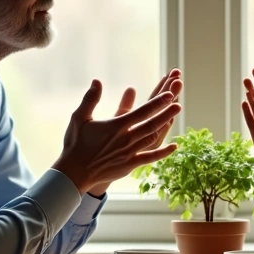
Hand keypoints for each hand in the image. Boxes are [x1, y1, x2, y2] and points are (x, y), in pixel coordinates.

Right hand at [86, 70, 183, 194]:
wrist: (74, 172)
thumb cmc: (76, 144)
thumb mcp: (79, 118)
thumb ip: (90, 99)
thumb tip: (97, 81)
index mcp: (116, 126)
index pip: (141, 112)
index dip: (157, 103)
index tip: (169, 94)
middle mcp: (126, 139)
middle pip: (151, 124)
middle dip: (166, 112)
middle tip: (179, 103)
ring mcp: (130, 152)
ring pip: (153, 137)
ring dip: (166, 125)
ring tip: (176, 115)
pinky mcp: (130, 165)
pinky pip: (150, 158)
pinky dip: (163, 152)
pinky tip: (174, 147)